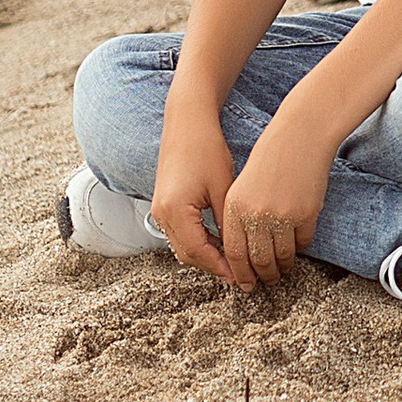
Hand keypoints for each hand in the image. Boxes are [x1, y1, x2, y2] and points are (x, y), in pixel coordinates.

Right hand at [149, 105, 239, 282]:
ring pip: (182, 245)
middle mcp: (162, 214)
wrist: (186, 124)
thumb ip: (228, 220)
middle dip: (213, 265)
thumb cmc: (206, 149)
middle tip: (240, 274)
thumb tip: (238, 248)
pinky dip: (198, 241)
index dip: (220, 267)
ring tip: (233, 261)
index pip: (198, 252)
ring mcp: (159, 210)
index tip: (241, 277)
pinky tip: (219, 241)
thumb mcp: (224, 187)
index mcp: (176, 211)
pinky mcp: (164, 204)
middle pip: (187, 254)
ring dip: (205, 254)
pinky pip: (179, 233)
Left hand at [219, 115, 334, 291]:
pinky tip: (298, 248)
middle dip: (262, 276)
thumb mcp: (242, 186)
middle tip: (267, 281)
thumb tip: (241, 253)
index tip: (245, 283)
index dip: (240, 273)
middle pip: (257, 260)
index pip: (234, 253)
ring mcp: (281, 215)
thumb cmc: (270, 158)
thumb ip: (237, 217)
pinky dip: (300, 249)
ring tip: (283, 270)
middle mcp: (255, 214)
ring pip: (281, 256)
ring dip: (283, 267)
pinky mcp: (305, 214)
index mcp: (235, 207)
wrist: (300, 136)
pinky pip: (302, 242)